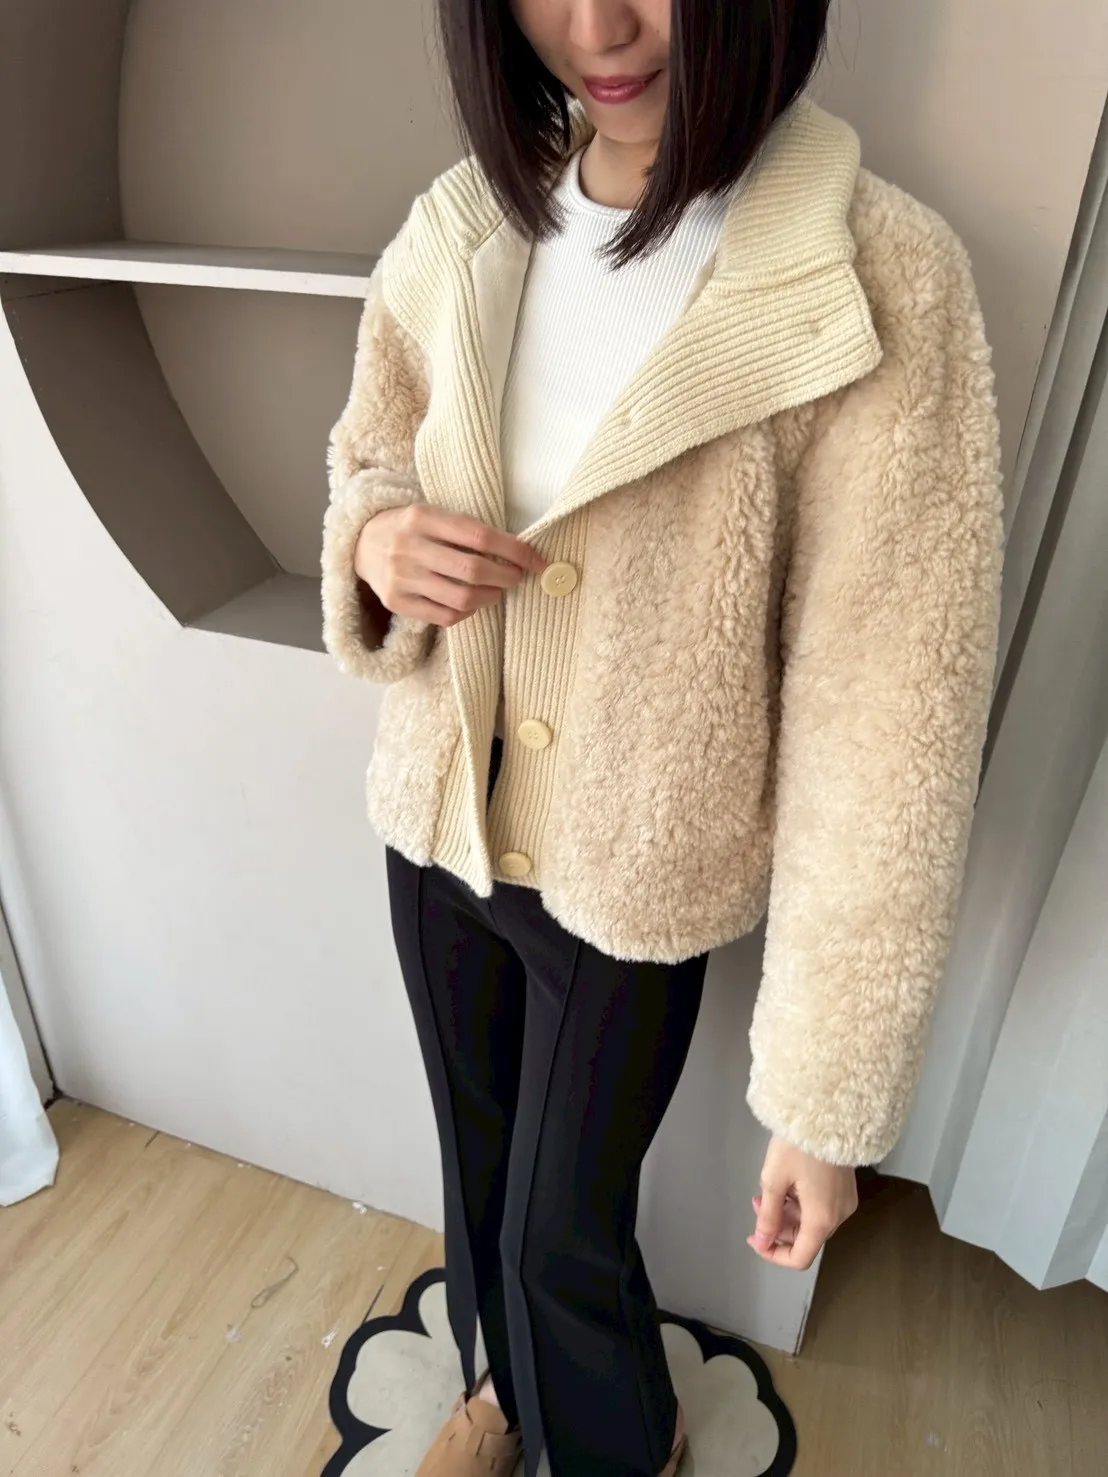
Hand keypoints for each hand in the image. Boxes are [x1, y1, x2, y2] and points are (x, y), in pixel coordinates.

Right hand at [355, 505, 546, 627]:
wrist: (361, 544)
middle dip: (505, 576)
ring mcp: (401, 578)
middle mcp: (409, 547)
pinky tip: (472, 603)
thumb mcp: (432, 515)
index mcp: (422, 517)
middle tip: (516, 577)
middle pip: (472, 570)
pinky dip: (468, 612)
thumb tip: (517, 550)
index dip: (514, 550)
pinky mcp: (397, 602)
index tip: (536, 561)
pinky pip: (445, 616)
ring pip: (461, 598)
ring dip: (490, 597)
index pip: (479, 536)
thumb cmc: (410, 528)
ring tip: (497, 590)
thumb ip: (466, 529)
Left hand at [747, 1135, 858, 1270]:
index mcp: (822, 1219)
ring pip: (813, 1222)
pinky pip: (822, 1208)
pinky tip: (788, 1183)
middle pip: (806, 1239)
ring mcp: (845, 1202)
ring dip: (788, 1214)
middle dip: (778, 1228)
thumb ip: (768, 1215)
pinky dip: (802, 1204)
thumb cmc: (797, 1144)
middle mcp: (839, 1216)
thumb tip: (762, 1242)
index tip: (756, 1238)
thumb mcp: (774, 1179)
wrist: (827, 1112)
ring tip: (767, 1190)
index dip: (774, 1254)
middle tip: (757, 1204)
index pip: (800, 1258)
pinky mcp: (845, 1188)